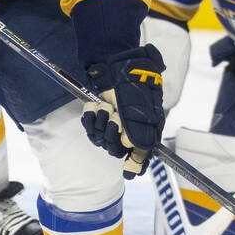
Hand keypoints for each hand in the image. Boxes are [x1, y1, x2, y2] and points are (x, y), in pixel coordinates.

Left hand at [81, 44, 165, 176]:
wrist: (116, 63)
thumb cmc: (134, 85)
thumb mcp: (143, 112)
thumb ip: (141, 138)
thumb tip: (139, 159)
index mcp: (145, 131)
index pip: (140, 157)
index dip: (134, 165)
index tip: (128, 170)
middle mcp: (129, 130)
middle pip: (115, 149)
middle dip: (111, 135)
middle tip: (115, 118)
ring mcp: (113, 123)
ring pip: (100, 139)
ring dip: (101, 122)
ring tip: (105, 106)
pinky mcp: (99, 115)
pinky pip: (90, 128)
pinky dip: (90, 118)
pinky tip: (95, 106)